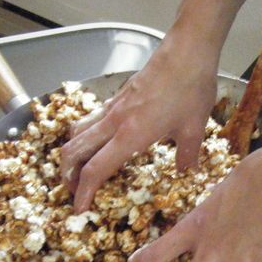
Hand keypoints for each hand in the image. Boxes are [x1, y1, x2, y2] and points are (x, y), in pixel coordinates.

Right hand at [61, 37, 217, 213]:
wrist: (186, 51)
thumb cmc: (190, 90)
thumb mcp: (194, 130)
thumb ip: (187, 156)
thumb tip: (186, 173)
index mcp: (130, 136)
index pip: (96, 169)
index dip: (84, 192)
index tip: (80, 209)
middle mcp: (114, 122)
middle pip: (74, 150)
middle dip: (67, 174)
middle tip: (73, 190)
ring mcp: (113, 107)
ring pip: (78, 131)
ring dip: (72, 152)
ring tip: (79, 168)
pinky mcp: (118, 97)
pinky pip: (91, 119)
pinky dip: (85, 135)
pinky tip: (100, 141)